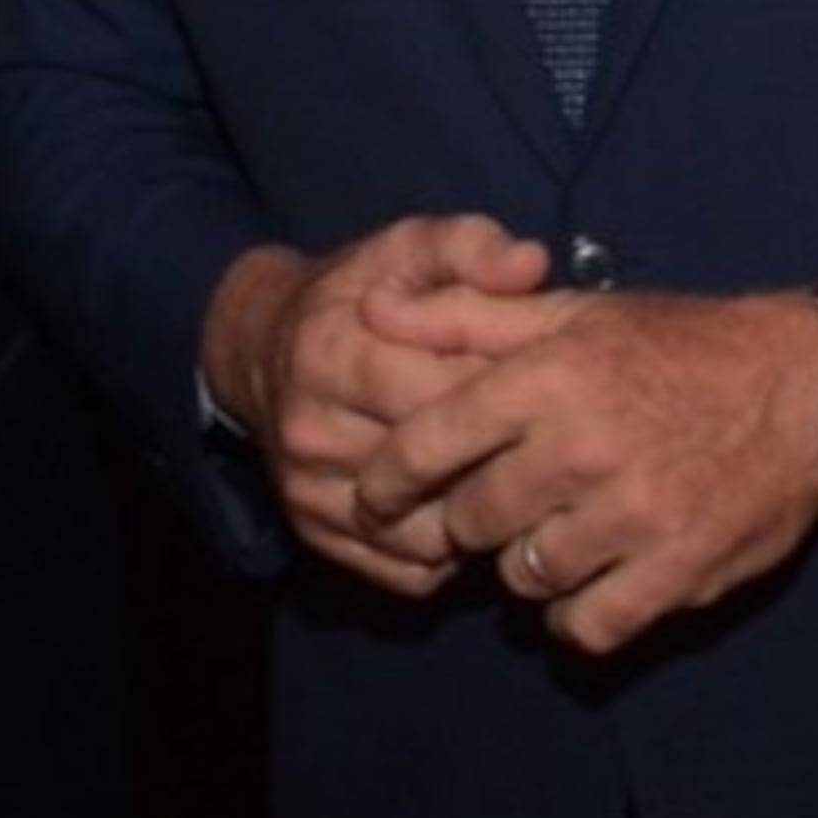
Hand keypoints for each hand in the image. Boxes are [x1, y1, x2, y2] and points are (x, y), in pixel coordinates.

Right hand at [201, 217, 552, 597]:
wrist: (259, 347)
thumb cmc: (354, 293)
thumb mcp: (406, 248)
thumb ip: (469, 247)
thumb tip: (531, 264)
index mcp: (332, 353)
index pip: (448, 394)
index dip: (515, 394)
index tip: (558, 387)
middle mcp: (310, 429)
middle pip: (440, 470)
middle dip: (506, 460)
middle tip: (554, 446)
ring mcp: (308, 490)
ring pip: (429, 534)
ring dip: (484, 518)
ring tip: (516, 483)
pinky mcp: (314, 534)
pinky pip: (408, 570)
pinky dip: (453, 554)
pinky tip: (473, 510)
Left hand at [352, 282, 817, 655]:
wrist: (807, 390)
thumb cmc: (675, 345)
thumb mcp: (569, 312)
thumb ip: (463, 316)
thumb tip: (368, 313)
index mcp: (548, 379)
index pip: (427, 444)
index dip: (386, 481)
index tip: (375, 497)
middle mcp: (583, 449)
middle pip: (470, 518)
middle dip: (464, 519)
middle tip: (482, 510)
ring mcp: (633, 516)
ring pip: (524, 575)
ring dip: (522, 565)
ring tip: (545, 536)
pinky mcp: (679, 570)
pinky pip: (588, 624)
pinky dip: (575, 615)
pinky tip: (584, 585)